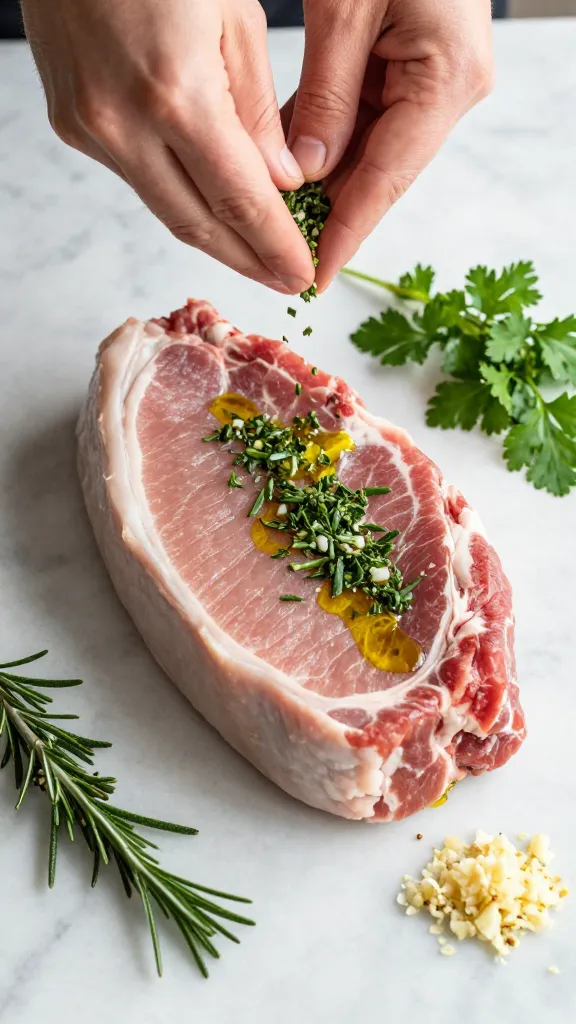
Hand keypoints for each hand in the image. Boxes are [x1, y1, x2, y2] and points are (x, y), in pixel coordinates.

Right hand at [21, 0, 314, 293]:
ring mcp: (89, 129)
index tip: (303, 274)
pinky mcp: (71, 125)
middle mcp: (123, 124)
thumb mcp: (234, 14)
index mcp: (174, 94)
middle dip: (248, 261)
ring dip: (215, 238)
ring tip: (257, 256)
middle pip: (198, 224)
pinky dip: (179, 198)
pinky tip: (211, 208)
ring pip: (165, 207)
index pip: (239, 199)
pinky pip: (138, 178)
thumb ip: (258, 109)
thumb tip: (280, 182)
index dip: (275, 246)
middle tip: (286, 283)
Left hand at [283, 0, 493, 290]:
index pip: (386, 180)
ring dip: (324, 178)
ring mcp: (436, 81)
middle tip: (276, 246)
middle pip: (381, 173)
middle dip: (328, 210)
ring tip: (275, 212)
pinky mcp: (418, 68)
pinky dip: (329, 140)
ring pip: (372, 152)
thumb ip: (326, 95)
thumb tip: (303, 171)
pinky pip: (369, 121)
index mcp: (446, 80)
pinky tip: (290, 160)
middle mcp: (450, 89)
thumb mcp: (347, 6)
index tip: (312, 276)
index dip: (345, 233)